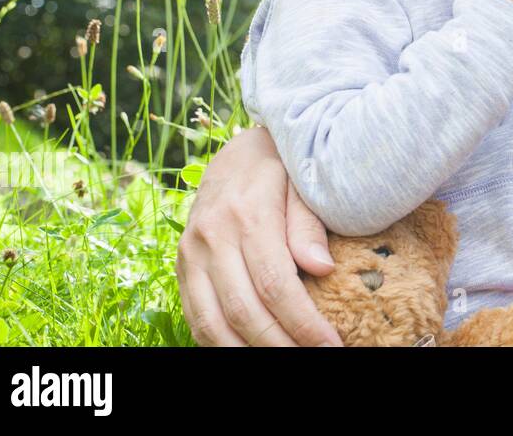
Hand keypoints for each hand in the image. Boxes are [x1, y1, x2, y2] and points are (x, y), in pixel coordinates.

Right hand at [176, 126, 343, 345]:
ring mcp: (190, 252)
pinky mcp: (181, 264)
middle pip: (244, 310)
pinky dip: (220, 343)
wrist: (240, 152)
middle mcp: (212, 236)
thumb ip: (309, 225)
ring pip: (213, 322)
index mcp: (247, 214)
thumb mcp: (302, 184)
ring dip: (248, 351)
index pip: (276, 284)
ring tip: (285, 360)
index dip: (304, 322)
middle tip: (315, 358)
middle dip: (280, 344)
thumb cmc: (283, 170)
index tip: (331, 344)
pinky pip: (196, 316)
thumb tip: (322, 268)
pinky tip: (250, 350)